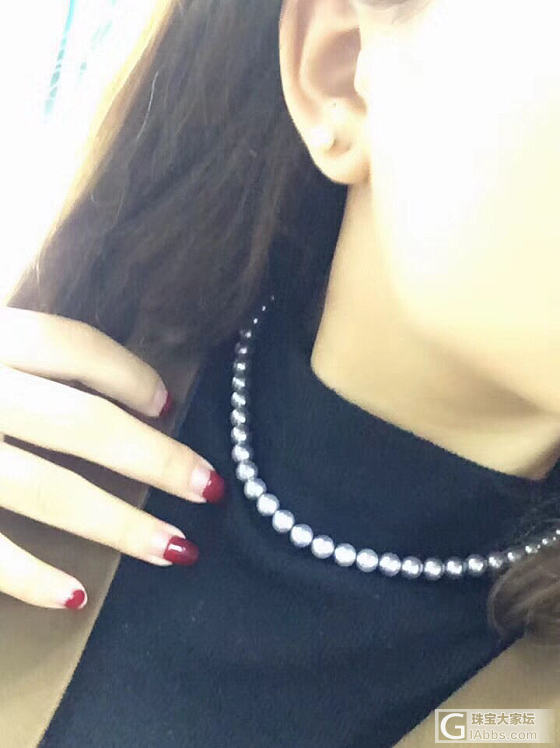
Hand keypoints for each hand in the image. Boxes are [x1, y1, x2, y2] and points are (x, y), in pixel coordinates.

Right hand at [0, 307, 224, 609]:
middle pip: (82, 423)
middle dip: (155, 459)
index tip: (168, 405)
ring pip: (48, 490)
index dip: (130, 375)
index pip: (74, 347)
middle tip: (210, 487)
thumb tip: (121, 389)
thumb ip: (29, 351)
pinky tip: (77, 597)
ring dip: (119, 525)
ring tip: (179, 550)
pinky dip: (29, 576)